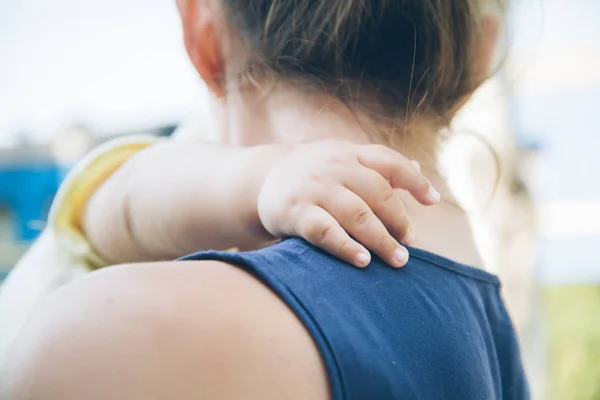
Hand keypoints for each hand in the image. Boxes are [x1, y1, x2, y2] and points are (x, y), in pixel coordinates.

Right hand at [257, 140, 439, 267]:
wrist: (261, 180)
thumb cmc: (313, 174)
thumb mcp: (341, 161)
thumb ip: (377, 167)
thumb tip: (418, 170)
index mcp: (348, 153)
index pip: (388, 161)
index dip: (414, 181)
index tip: (433, 201)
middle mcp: (333, 166)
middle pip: (377, 192)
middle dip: (398, 220)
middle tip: (410, 244)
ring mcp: (314, 188)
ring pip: (356, 213)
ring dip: (381, 239)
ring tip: (398, 260)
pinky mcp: (295, 212)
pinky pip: (324, 231)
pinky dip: (345, 246)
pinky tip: (362, 260)